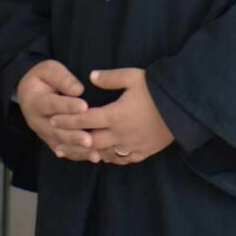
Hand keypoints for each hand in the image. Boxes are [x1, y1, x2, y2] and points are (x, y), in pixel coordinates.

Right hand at [16, 59, 100, 162]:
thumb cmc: (43, 78)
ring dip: (77, 149)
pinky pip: (63, 150)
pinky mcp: (51, 140)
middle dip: (74, 135)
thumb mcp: (49, 69)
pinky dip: (77, 155)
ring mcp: (44, 133)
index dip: (68, 106)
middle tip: (89, 139)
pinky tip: (91, 157)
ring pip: (61, 143)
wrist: (29, 91)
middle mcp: (38, 121)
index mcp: (36, 101)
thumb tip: (78, 89)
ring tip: (94, 153)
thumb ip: (62, 78)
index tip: (84, 107)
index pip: (52, 104)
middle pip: (56, 130)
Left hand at [49, 67, 173, 164]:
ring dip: (91, 151)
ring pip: (104, 153)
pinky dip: (111, 157)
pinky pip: (122, 159)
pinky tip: (106, 155)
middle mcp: (120, 134)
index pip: (84, 119)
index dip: (67, 120)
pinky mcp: (144, 152)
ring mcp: (132, 145)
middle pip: (90, 140)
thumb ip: (110, 78)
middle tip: (58, 141)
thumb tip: (91, 76)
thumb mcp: (134, 77)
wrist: (183, 108)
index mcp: (115, 115)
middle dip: (73, 140)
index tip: (52, 120)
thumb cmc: (157, 89)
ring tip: (78, 151)